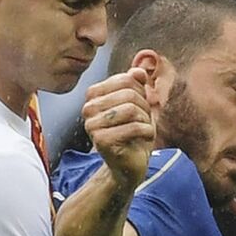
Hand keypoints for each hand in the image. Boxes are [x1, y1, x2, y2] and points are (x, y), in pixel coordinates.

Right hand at [81, 68, 154, 186]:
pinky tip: (146, 138)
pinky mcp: (101, 141)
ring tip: (143, 128)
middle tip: (144, 120)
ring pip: (131, 109)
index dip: (140, 91)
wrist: (129, 164)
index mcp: (93, 95)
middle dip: (144, 106)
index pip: (125, 79)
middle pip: (129, 94)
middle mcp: (88, 108)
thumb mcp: (138, 103)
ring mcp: (92, 125)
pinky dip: (148, 132)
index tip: (141, 105)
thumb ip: (136, 84)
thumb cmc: (133, 132)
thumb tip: (138, 71)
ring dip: (145, 120)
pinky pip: (133, 127)